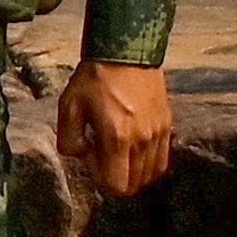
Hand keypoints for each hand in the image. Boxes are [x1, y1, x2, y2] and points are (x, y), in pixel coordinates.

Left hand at [56, 56, 173, 202]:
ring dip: (133, 171)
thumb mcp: (69, 106)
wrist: (126, 50)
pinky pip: (162, 159)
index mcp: (117, 137)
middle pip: (134, 185)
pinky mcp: (167, 125)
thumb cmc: (95, 78)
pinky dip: (148, 162)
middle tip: (103, 152)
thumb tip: (81, 155)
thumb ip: (68, 140)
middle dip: (116, 177)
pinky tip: (134, 146)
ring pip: (150, 174)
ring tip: (118, 148)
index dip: (100, 179)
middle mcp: (142, 140)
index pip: (116, 186)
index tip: (92, 156)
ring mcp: (159, 134)